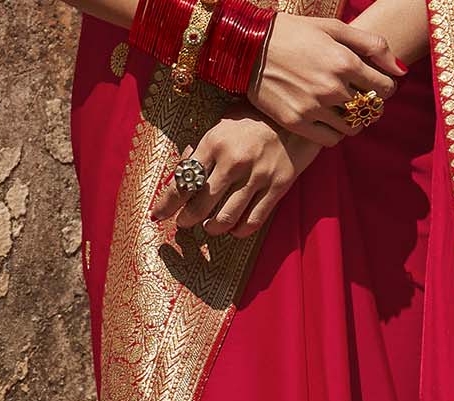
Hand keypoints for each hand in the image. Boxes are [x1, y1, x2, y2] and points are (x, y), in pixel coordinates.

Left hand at [151, 104, 320, 237]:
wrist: (295, 116)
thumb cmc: (254, 119)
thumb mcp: (223, 123)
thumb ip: (202, 148)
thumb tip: (182, 170)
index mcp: (215, 142)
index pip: (183, 181)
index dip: (167, 202)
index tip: (158, 214)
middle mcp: (234, 161)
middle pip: (200, 205)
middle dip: (187, 219)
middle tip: (183, 223)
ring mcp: (257, 176)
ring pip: (225, 218)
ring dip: (212, 228)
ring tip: (208, 226)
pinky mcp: (277, 188)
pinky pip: (253, 221)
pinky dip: (238, 231)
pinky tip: (233, 228)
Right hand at [249, 14, 403, 144]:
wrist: (249, 47)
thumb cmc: (294, 33)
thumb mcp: (334, 28)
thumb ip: (372, 45)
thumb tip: (401, 71)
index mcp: (344, 61)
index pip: (385, 87)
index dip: (385, 87)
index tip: (376, 84)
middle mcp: (332, 87)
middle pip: (370, 109)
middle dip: (370, 104)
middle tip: (360, 96)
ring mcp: (315, 108)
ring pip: (353, 128)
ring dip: (355, 120)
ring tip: (344, 108)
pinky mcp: (298, 123)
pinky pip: (332, 140)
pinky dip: (337, 133)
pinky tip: (330, 120)